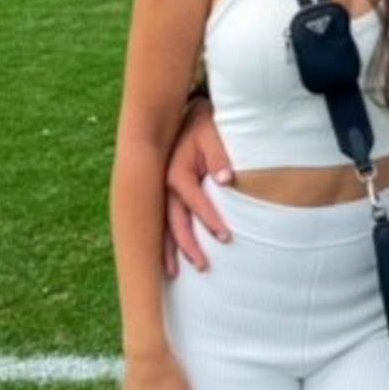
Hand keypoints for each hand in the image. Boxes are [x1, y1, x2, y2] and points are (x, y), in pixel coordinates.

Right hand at [163, 97, 232, 276]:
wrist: (189, 115)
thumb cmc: (205, 126)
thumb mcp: (213, 135)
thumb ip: (220, 156)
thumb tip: (226, 179)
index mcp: (176, 173)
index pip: (194, 202)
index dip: (210, 220)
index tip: (225, 236)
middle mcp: (164, 187)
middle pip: (174, 222)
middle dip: (187, 246)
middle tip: (203, 266)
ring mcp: (162, 193)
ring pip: (163, 227)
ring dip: (169, 250)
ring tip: (174, 274)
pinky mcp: (165, 196)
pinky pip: (163, 223)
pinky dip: (164, 242)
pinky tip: (167, 259)